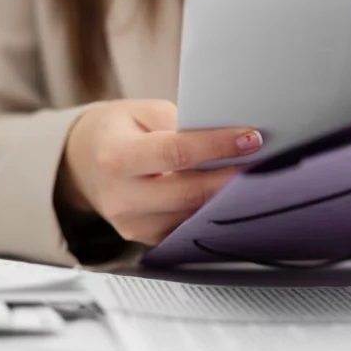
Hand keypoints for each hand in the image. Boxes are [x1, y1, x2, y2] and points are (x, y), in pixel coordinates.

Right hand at [60, 99, 261, 244]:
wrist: (84, 162)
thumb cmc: (119, 130)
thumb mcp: (143, 112)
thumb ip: (181, 124)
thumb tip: (229, 137)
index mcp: (116, 157)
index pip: (174, 153)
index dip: (217, 146)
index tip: (251, 138)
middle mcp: (121, 197)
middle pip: (189, 192)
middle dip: (232, 178)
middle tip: (267, 162)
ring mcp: (133, 225)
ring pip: (192, 214)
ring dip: (227, 198)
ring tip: (258, 177)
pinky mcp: (146, 239)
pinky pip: (187, 227)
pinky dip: (211, 211)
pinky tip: (234, 196)